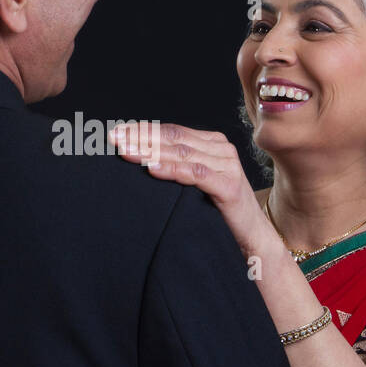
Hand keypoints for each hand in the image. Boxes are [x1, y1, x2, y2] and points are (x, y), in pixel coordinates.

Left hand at [110, 122, 278, 259]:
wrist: (251, 236)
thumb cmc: (218, 210)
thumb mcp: (195, 183)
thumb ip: (177, 166)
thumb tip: (139, 158)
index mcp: (211, 144)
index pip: (172, 131)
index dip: (143, 130)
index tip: (117, 132)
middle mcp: (221, 150)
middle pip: (174, 139)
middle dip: (142, 137)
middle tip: (114, 139)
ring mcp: (227, 166)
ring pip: (182, 153)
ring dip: (151, 151)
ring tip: (126, 152)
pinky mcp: (229, 186)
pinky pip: (196, 174)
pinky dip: (173, 170)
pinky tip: (152, 169)